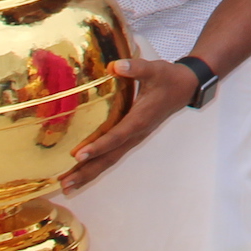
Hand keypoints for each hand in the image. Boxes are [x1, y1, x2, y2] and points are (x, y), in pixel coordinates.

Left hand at [61, 58, 198, 192]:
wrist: (185, 87)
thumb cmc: (169, 78)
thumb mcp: (155, 69)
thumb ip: (136, 68)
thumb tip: (115, 65)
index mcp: (140, 118)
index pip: (117, 136)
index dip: (98, 146)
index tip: (78, 155)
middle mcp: (136, 133)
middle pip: (110, 157)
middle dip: (87, 170)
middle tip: (65, 183)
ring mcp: (134, 138)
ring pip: (110, 160)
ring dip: (89, 173)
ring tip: (67, 185)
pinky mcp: (131, 138)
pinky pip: (112, 155)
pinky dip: (96, 166)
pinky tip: (81, 172)